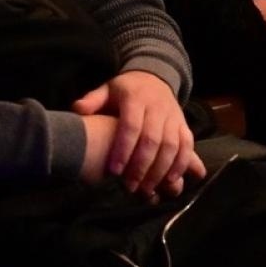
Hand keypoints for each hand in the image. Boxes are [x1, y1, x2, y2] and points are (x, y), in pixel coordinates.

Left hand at [72, 71, 204, 197]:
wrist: (155, 77)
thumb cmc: (126, 90)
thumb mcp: (108, 90)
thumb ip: (93, 100)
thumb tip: (78, 110)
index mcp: (136, 98)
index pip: (131, 125)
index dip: (123, 149)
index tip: (114, 171)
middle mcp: (157, 107)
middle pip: (152, 139)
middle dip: (141, 166)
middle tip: (129, 187)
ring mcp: (173, 116)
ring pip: (171, 145)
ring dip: (160, 170)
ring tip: (146, 189)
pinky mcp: (184, 124)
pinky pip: (187, 145)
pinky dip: (181, 163)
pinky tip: (170, 180)